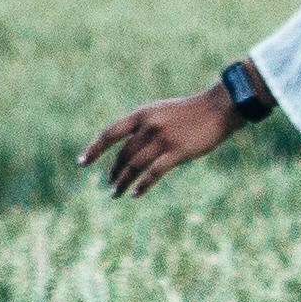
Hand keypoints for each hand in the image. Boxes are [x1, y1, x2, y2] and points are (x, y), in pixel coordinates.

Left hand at [82, 89, 243, 197]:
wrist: (218, 107)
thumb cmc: (190, 112)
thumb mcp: (161, 113)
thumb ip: (144, 127)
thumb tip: (130, 152)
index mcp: (141, 114)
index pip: (110, 133)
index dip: (94, 148)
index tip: (82, 163)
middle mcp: (148, 126)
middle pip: (123, 154)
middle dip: (114, 172)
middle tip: (110, 184)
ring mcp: (162, 139)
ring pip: (135, 166)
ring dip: (123, 182)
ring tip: (116, 193)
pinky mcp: (177, 151)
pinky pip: (153, 173)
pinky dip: (142, 185)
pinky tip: (135, 194)